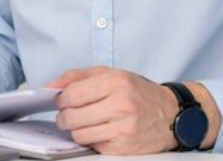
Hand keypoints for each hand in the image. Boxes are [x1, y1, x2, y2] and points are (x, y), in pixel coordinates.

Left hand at [47, 67, 217, 154]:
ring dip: (77, 130)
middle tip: (69, 114)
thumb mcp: (111, 74)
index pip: (71, 94)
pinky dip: (92, 139)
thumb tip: (49, 86)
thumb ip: (77, 76)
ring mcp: (124, 128)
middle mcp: (121, 104)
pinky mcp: (125, 148)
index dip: (60, 99)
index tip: (61, 100)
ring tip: (86, 122)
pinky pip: (93, 146)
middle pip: (71, 117)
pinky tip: (101, 130)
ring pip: (79, 135)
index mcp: (115, 82)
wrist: (172, 114)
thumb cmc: (138, 92)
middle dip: (64, 116)